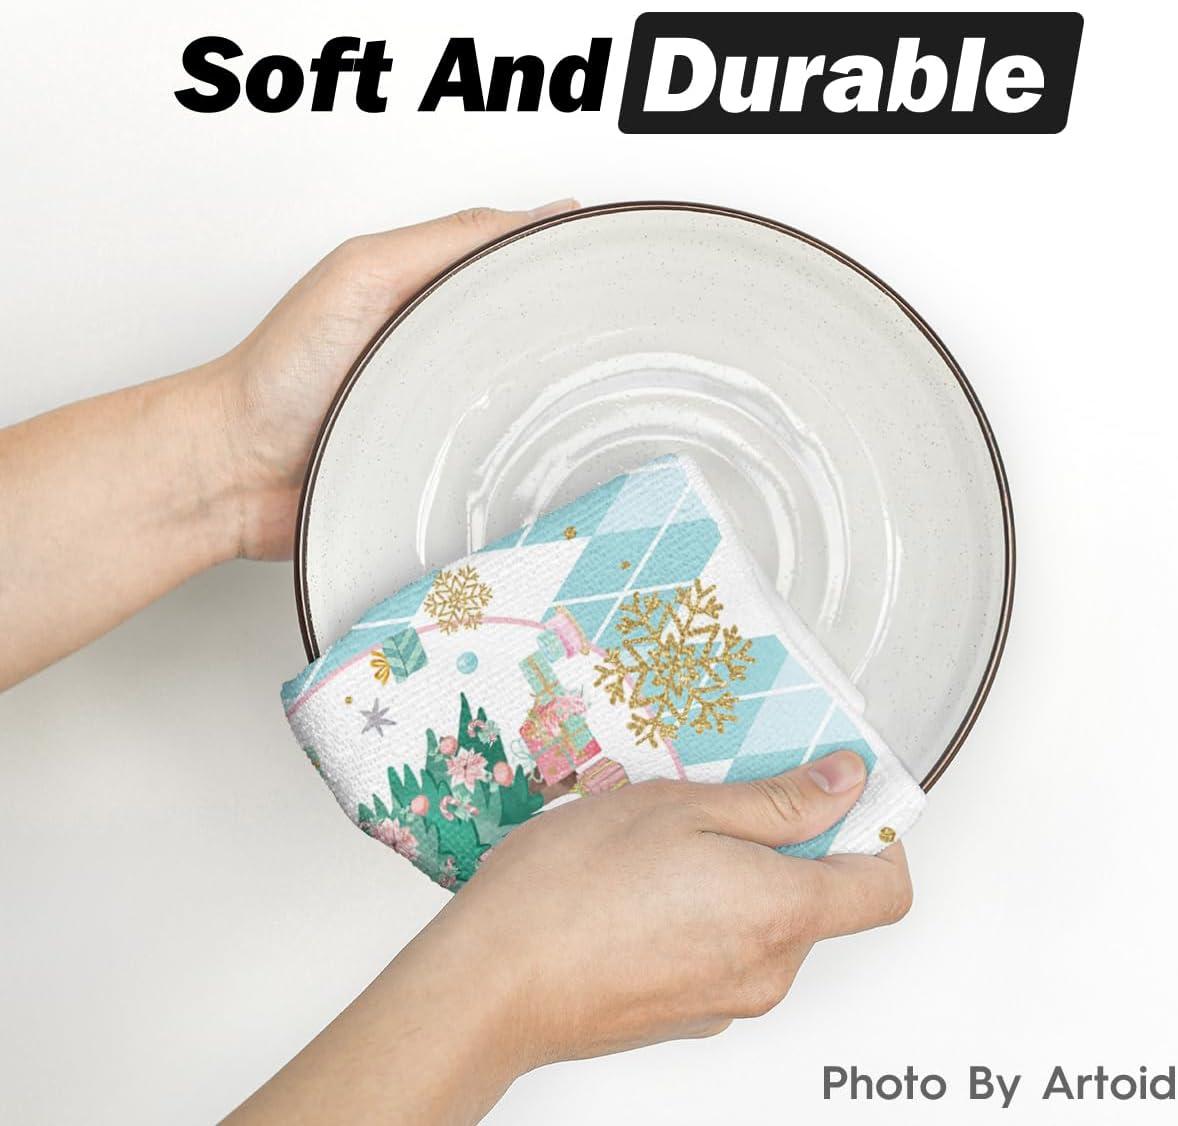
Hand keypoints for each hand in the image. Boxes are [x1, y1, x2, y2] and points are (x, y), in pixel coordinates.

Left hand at [214, 200, 577, 559]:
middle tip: (605, 339)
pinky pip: (492, 463)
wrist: (234, 472)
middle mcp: (434, 352)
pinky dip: (512, 461)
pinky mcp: (436, 470)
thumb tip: (530, 219)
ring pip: (517, 404)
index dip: (557, 258)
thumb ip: (445, 243)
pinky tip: (531, 459)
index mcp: (421, 295)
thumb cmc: (278, 374)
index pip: (509, 265)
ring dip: (540, 407)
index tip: (602, 258)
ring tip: (576, 401)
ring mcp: (437, 413)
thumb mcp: (364, 276)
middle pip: (523, 337)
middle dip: (563, 340)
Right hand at [229, 750, 912, 1123]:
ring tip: (662, 842)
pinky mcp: (685, 1015)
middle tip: (718, 801)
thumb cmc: (573, 889)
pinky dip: (701, 915)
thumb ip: (775, 803)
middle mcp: (766, 972)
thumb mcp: (679, 809)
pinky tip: (639, 887)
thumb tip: (843, 785)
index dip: (877, 834)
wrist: (492, 982)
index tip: (843, 796)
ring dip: (734, 878)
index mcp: (780, 912)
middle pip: (818, 901)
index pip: (884, 887)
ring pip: (762, 924)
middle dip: (785, 846)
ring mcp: (725, 1001)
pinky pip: (720, 953)